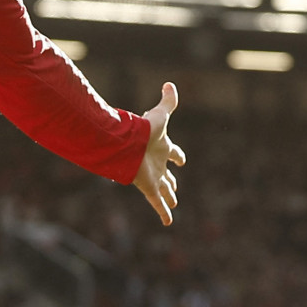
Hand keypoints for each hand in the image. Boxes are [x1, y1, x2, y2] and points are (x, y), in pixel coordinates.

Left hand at [133, 82, 184, 225]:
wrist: (125, 145)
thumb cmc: (143, 130)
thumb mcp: (160, 115)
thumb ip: (167, 102)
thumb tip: (170, 83)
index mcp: (161, 147)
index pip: (173, 152)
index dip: (178, 155)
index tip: (181, 159)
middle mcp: (157, 163)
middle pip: (167, 174)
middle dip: (171, 181)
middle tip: (175, 189)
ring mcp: (153, 176)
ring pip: (164, 189)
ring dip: (169, 197)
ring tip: (173, 203)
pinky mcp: (148, 187)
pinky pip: (158, 203)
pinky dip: (163, 213)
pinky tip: (168, 223)